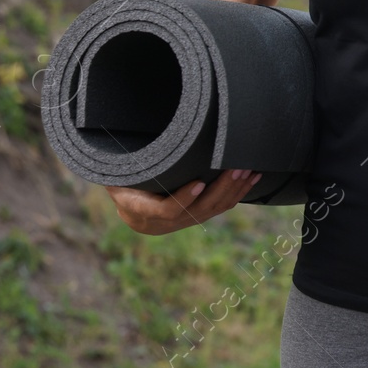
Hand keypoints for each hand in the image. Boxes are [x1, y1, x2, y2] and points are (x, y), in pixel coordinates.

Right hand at [104, 169, 260, 235]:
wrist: (129, 210)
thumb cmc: (122, 184)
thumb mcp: (116, 177)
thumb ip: (122, 168)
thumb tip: (117, 145)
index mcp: (142, 212)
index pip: (166, 211)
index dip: (184, 199)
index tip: (198, 184)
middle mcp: (164, 223)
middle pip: (199, 210)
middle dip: (221, 188)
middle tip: (237, 168)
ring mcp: (183, 222)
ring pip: (213, 209)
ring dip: (234, 190)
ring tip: (250, 171)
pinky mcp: (197, 217)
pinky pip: (219, 208)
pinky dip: (237, 193)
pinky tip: (251, 180)